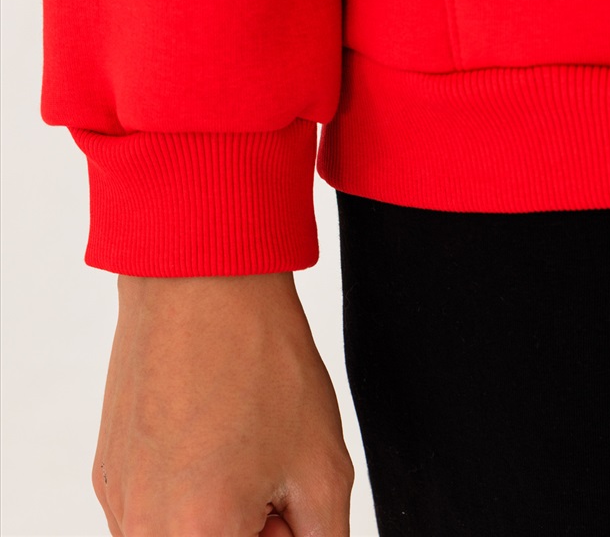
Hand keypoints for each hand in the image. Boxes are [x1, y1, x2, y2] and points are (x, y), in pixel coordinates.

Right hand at [92, 271, 353, 535]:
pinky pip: (155, 507)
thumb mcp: (323, 467)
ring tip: (239, 444)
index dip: (282, 532)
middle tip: (270, 471)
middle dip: (252, 529)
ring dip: (218, 514)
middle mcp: (141, 529)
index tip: (289, 501)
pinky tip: (210, 429)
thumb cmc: (258, 358)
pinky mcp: (107, 468)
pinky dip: (188, 488)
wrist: (200, 278)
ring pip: (182, 534)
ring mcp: (117, 498)